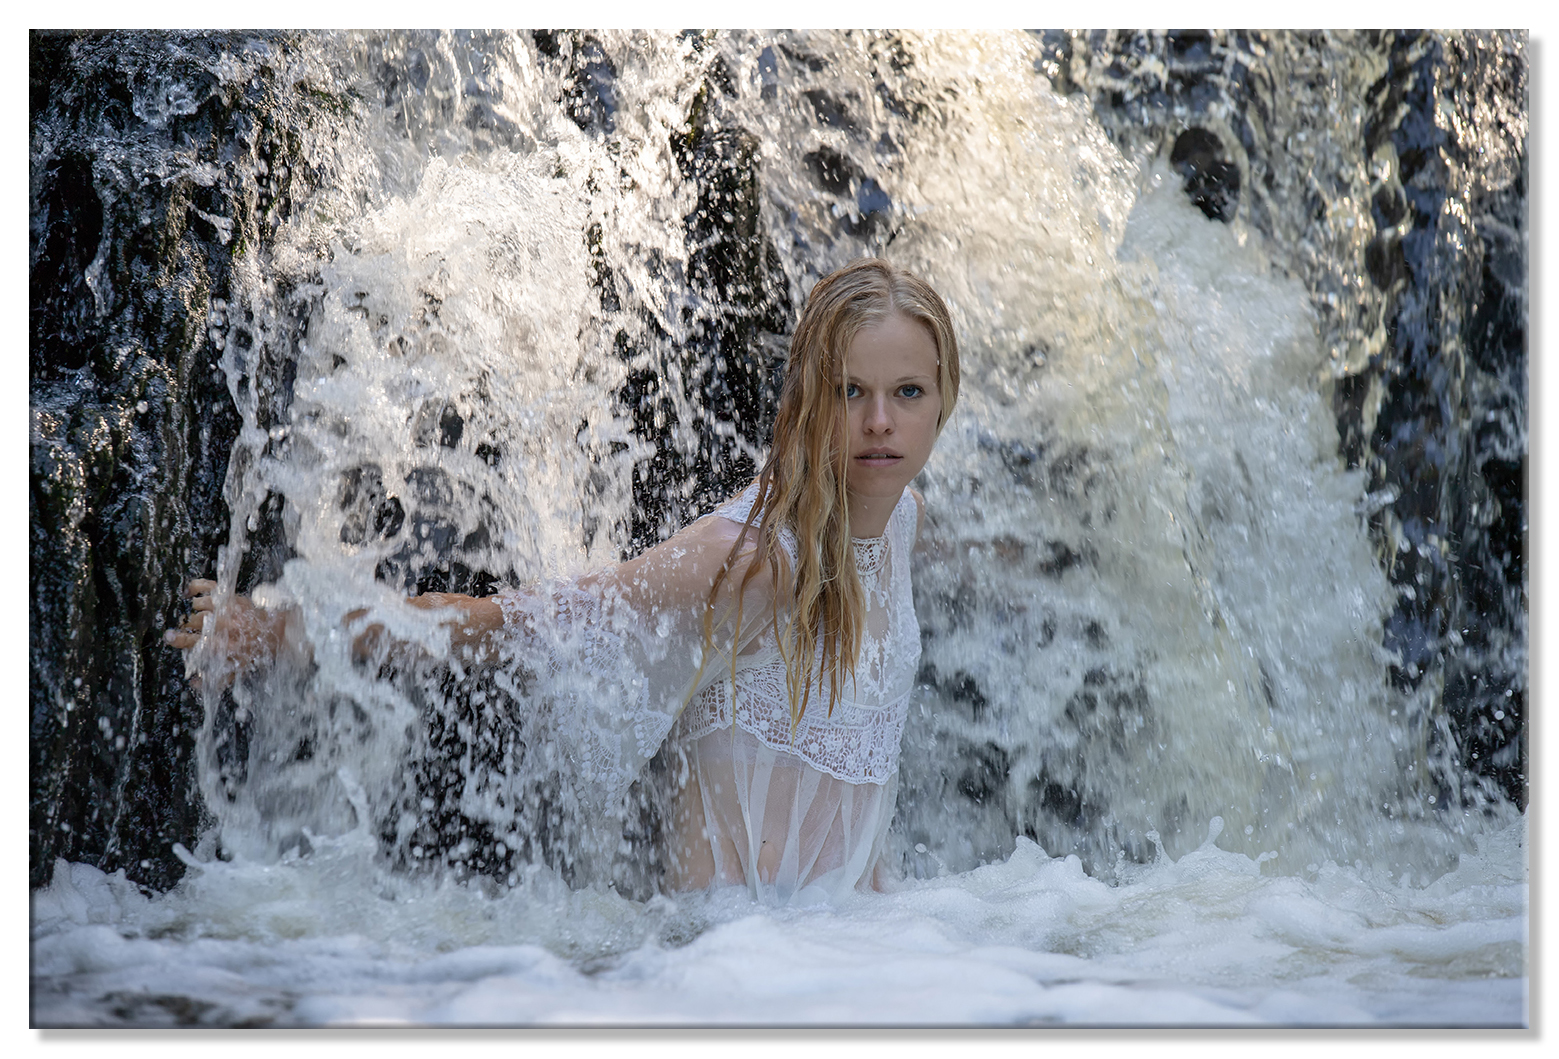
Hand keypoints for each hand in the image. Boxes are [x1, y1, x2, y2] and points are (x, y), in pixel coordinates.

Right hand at [164, 578, 283, 687]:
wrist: (276, 632)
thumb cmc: (254, 651)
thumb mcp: (239, 668)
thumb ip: (217, 678)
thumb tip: (194, 684)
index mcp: (226, 644)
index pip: (199, 641)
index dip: (181, 639)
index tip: (168, 637)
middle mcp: (228, 625)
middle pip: (197, 622)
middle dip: (188, 626)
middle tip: (187, 629)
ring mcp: (230, 609)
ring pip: (202, 605)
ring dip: (196, 611)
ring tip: (199, 617)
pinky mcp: (233, 597)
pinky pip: (211, 587)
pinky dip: (197, 587)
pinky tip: (189, 593)